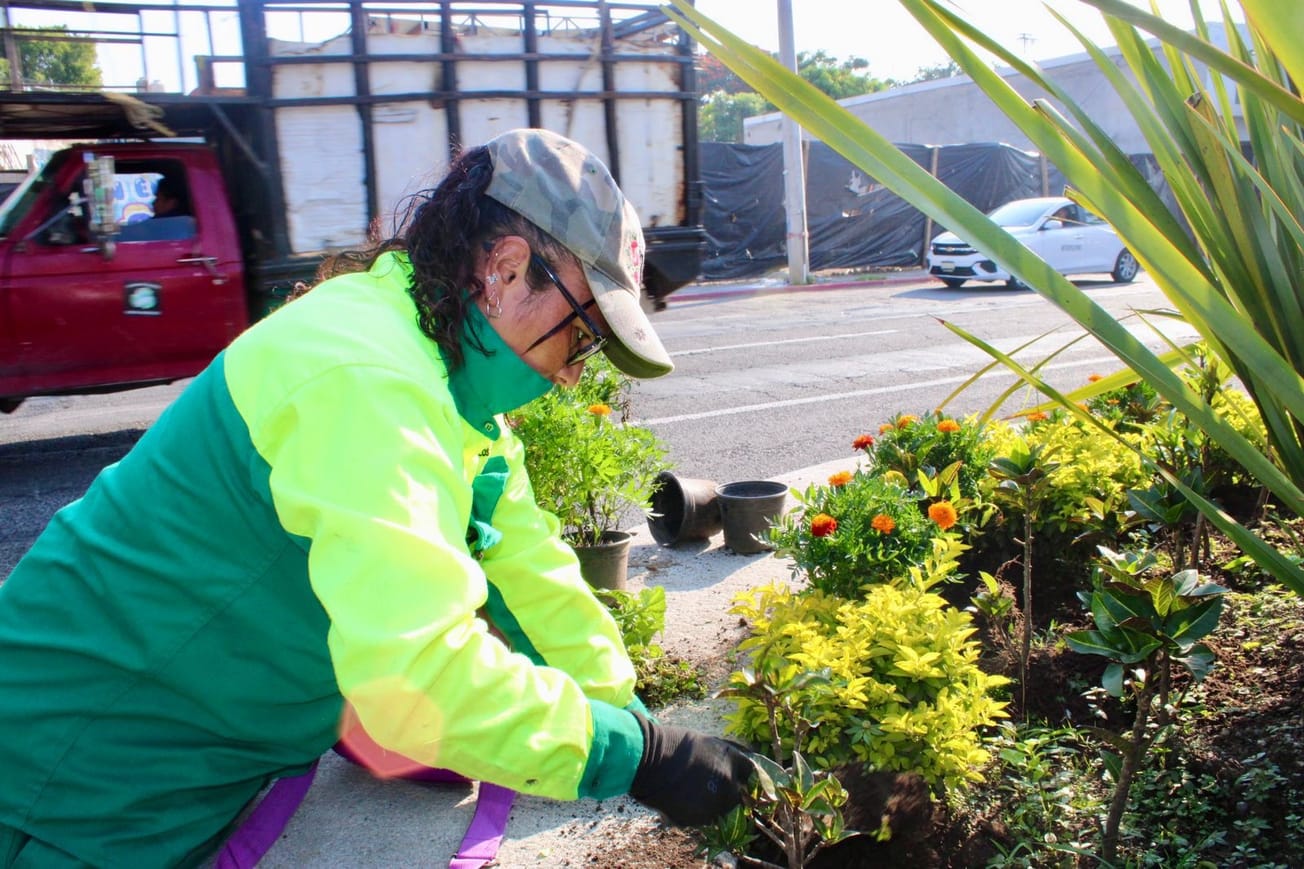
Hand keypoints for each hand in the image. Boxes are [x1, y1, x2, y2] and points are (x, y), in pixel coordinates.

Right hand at [627, 712, 753, 826]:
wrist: (648, 758)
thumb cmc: (673, 744)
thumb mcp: (706, 742)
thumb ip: (725, 755)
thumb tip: (740, 763)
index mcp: (730, 760)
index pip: (751, 773)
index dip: (744, 777)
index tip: (739, 779)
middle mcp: (728, 783)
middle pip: (737, 796)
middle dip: (727, 793)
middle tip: (708, 787)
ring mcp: (713, 803)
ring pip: (720, 811)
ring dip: (711, 805)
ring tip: (691, 792)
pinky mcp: (697, 818)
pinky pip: (703, 819)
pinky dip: (696, 813)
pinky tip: (681, 799)